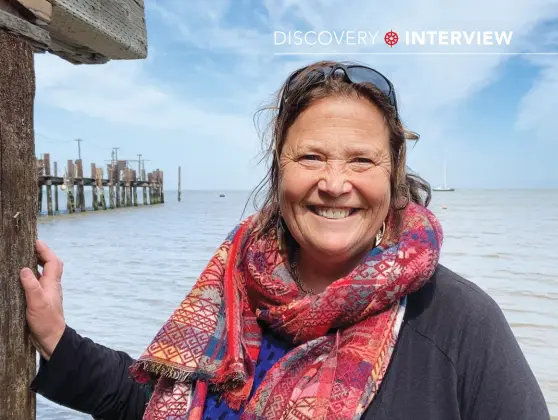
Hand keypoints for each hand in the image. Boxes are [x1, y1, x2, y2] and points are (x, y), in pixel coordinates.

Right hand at [19, 240, 65, 359]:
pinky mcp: (42, 301)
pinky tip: (22, 279)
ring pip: (44, 274)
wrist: (51, 339)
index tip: (35, 241)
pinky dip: (32, 277)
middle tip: (29, 247)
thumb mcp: (37, 303)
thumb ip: (31, 286)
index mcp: (52, 284)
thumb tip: (25, 269)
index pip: (52, 261)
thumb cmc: (46, 321)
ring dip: (37, 265)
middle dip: (42, 254)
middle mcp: (51, 286)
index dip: (45, 250)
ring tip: (23, 259)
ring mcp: (47, 293)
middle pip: (51, 265)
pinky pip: (38, 283)